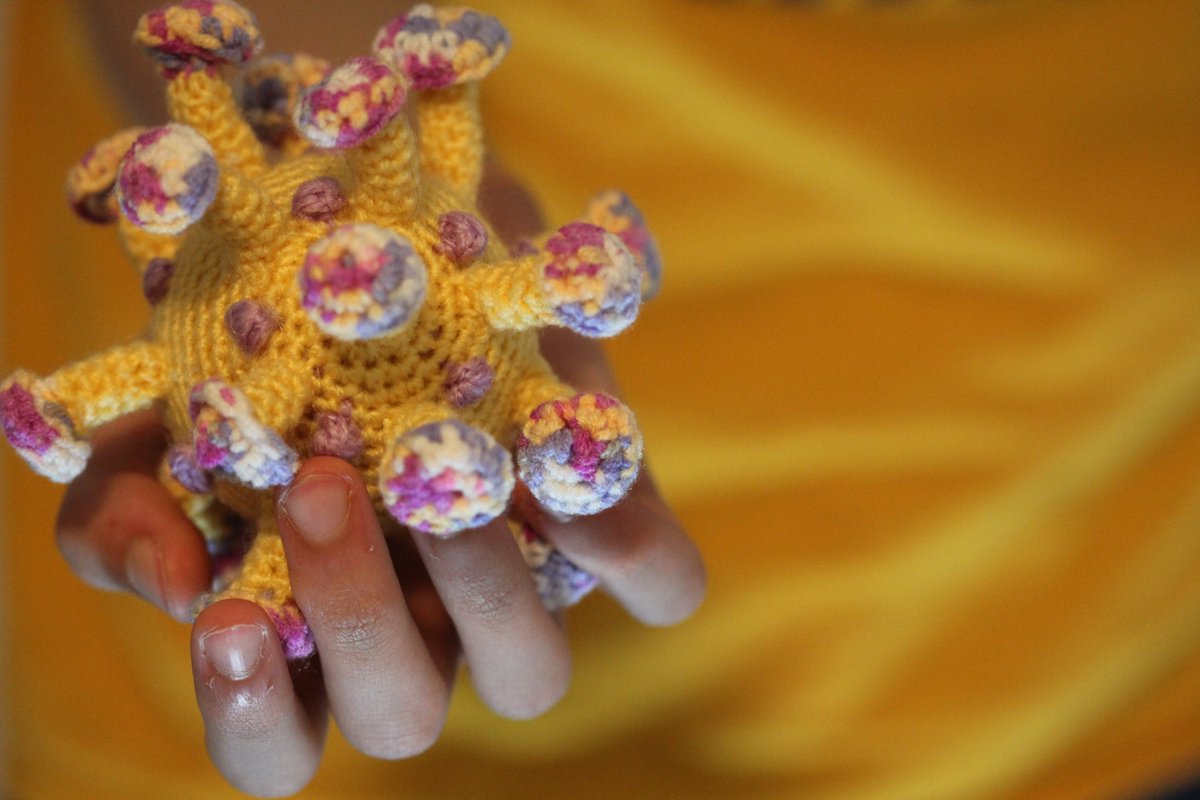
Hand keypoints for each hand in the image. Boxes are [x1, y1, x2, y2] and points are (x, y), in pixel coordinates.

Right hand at [53, 337, 703, 796]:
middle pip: (403, 716)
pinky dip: (625, 546)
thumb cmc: (261, 354)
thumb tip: (181, 585)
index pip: (276, 747)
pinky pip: (658, 582)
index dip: (252, 714)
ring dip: (482, 588)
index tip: (228, 614)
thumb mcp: (160, 419)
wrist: (384, 237)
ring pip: (529, 674)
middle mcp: (422, 630)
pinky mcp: (614, 526)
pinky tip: (561, 467)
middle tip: (321, 486)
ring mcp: (523, 588)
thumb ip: (127, 509)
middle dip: (361, 617)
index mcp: (311, 630)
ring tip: (438, 470)